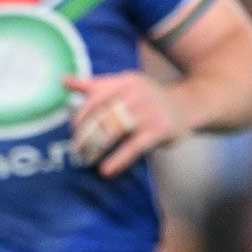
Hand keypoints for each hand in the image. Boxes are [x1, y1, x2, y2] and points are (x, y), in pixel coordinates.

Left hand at [67, 72, 188, 177]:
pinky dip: (117, 160)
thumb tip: (63, 81)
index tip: (73, 131)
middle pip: (102, 116)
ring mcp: (148, 111)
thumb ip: (95, 85)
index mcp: (124, 80)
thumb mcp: (125, 85)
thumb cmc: (149, 97)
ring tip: (87, 159)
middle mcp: (136, 92)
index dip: (80, 116)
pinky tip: (106, 170)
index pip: (94, 97)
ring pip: (114, 131)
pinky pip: (133, 147)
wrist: (188, 105)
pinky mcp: (159, 129)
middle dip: (86, 135)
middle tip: (76, 150)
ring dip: (97, 147)